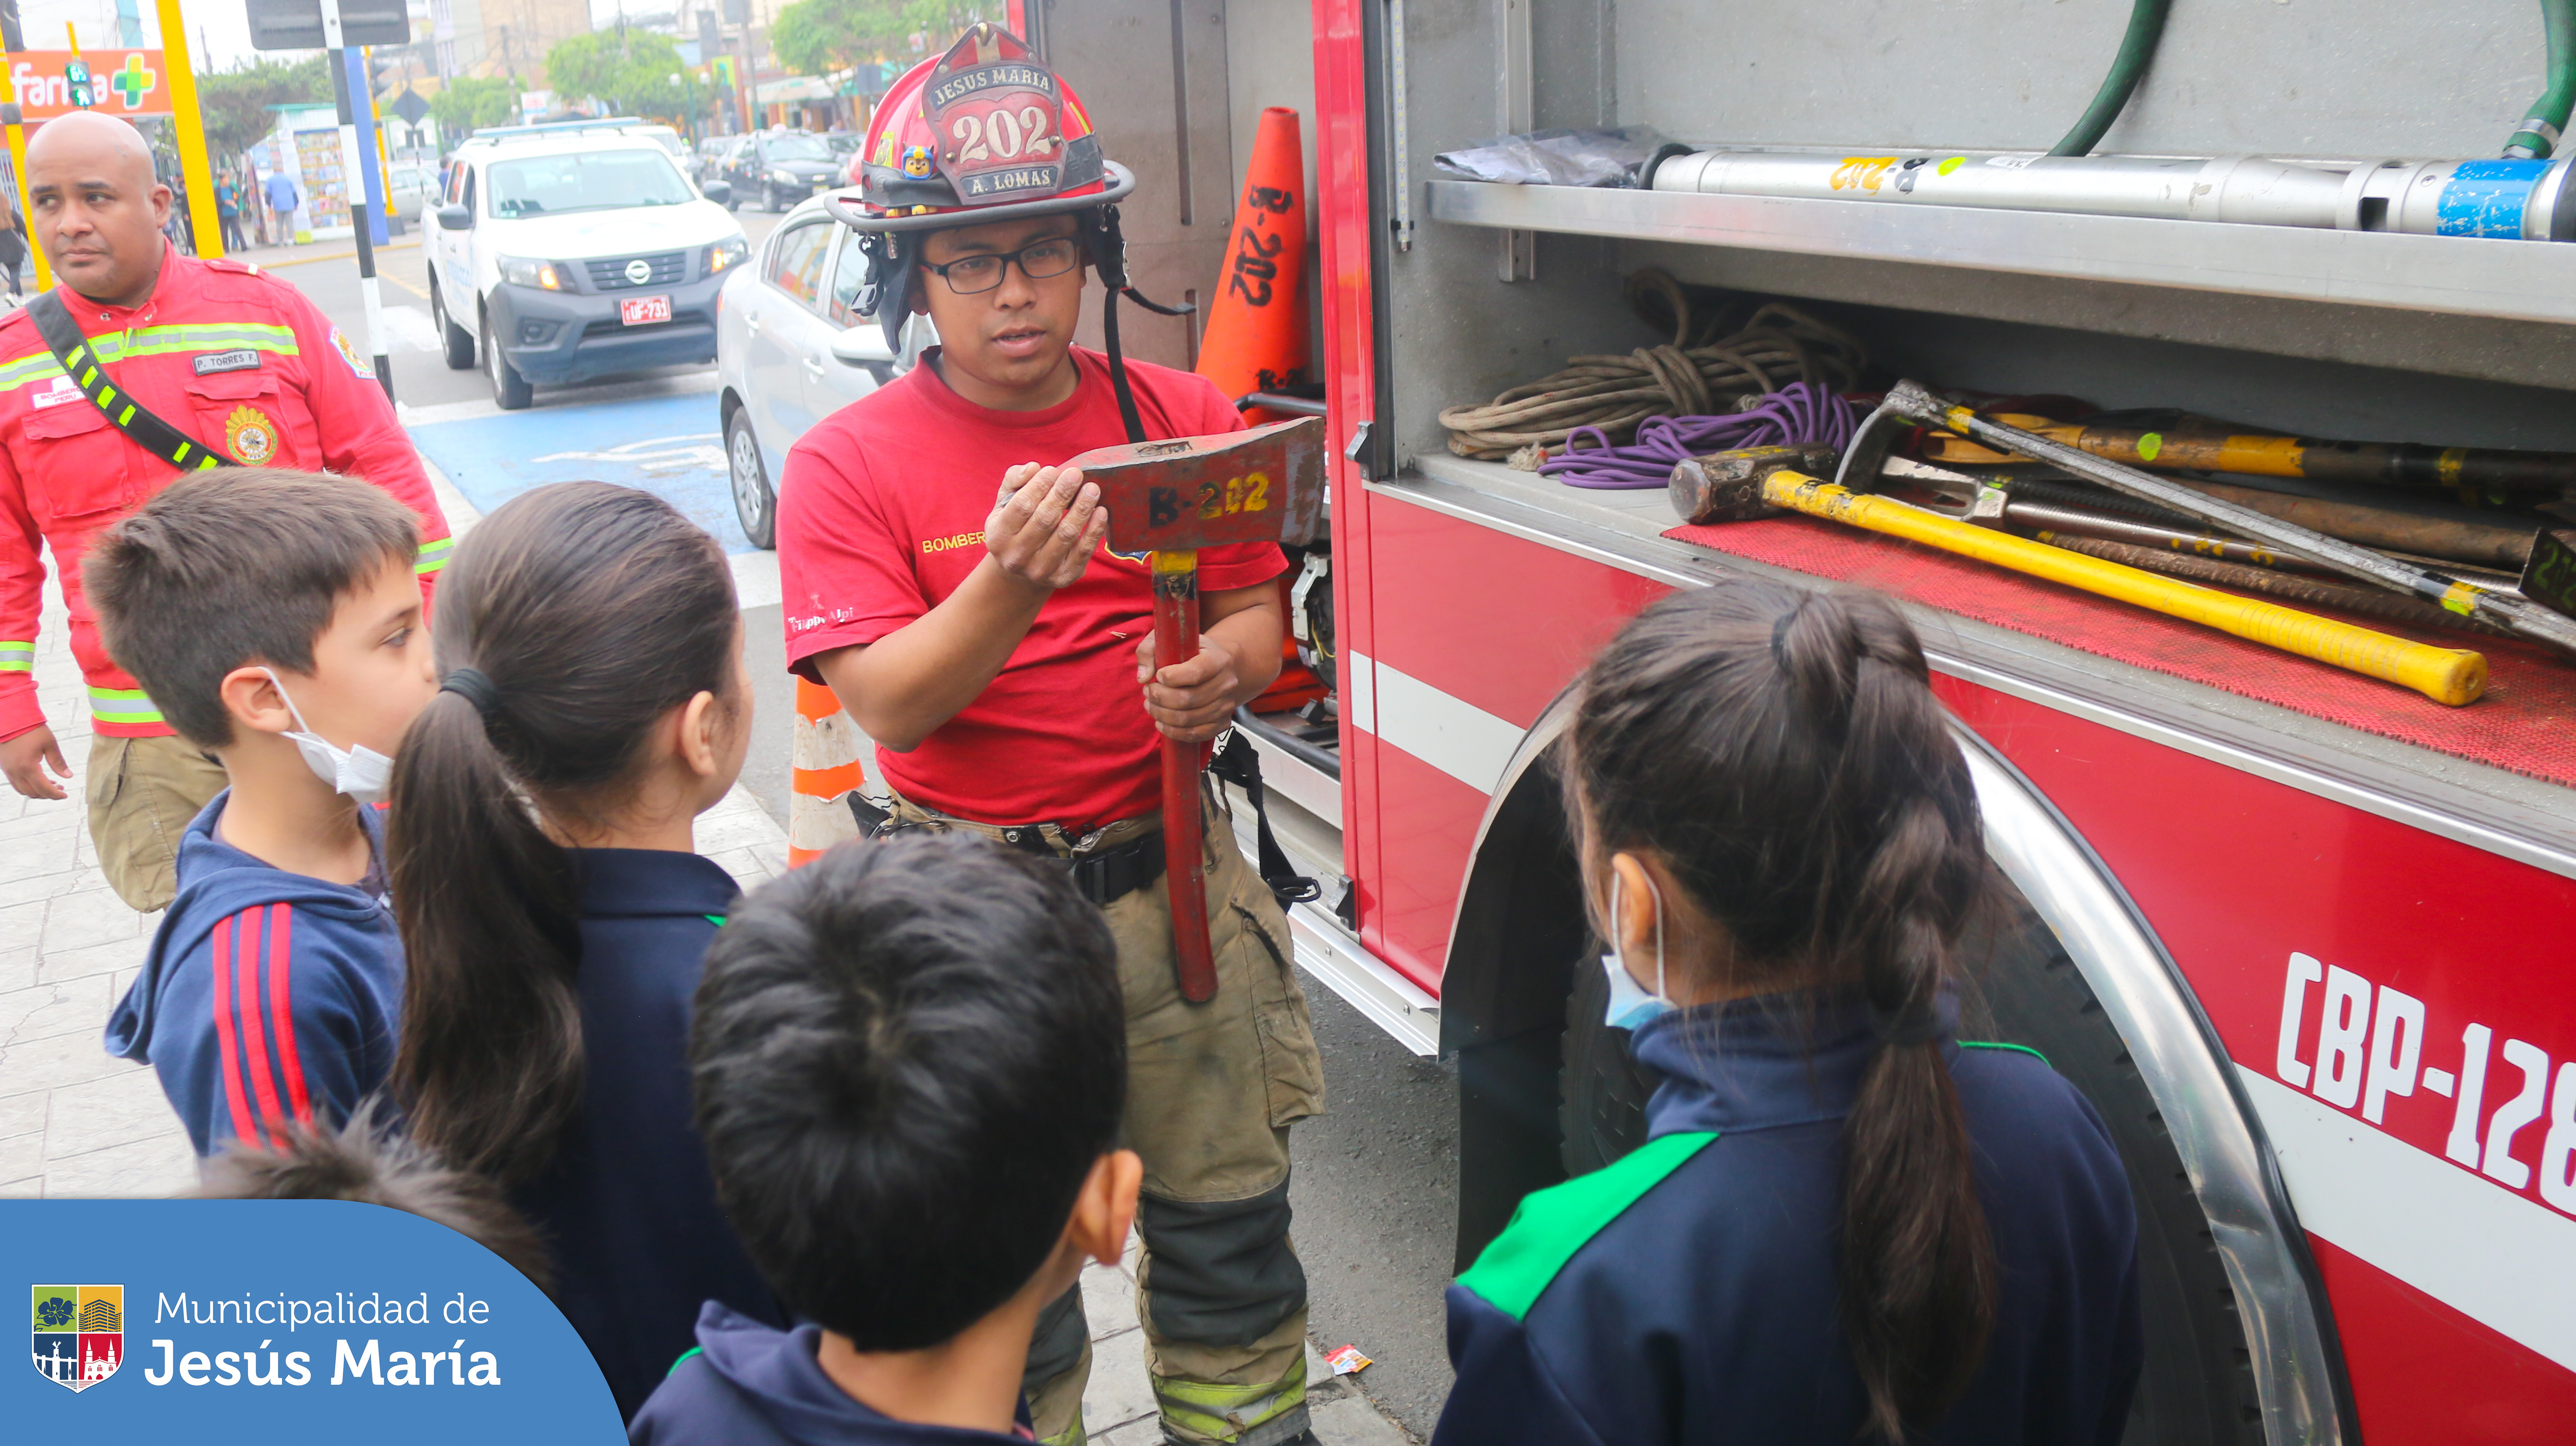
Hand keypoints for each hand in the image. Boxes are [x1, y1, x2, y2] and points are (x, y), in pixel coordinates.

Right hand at [1, 723, 69, 800]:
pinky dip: (28, 785)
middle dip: (47, 794)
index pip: (43, 789)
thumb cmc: (31, 729)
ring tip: (51, 784)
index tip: (65, 795)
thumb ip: (58, 762)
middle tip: (60, 789)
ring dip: (37, 791)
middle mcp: (15, 772)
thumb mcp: (49, 744)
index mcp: (28, 767)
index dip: (55, 795)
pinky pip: (16, 782)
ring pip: (22, 790)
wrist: (10, 718)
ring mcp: (8, 770)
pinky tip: (39, 778)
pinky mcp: (4, 766)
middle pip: (32, 793)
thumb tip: (68, 776)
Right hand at [985, 463, 1107, 592]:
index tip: (1053, 470)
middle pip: (1045, 519)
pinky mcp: (1064, 577)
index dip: (1038, 486)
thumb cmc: (1016, 525)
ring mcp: (1041, 571)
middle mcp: (1017, 557)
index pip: (1021, 506)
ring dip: (1082, 508)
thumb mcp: (1005, 503)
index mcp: (998, 537)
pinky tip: (1101, 511)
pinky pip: (1083, 551)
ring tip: (1092, 488)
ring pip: (1066, 534)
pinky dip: (1094, 530)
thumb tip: (1033, 468)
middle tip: (1077, 474)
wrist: (1024, 568)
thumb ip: (1014, 481)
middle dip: (1062, 493)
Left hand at [1136, 631, 1242, 743]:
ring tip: (1151, 704)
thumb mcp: (1168, 640)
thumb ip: (1149, 650)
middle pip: (1187, 699)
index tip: (1158, 675)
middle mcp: (1227, 683)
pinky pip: (1196, 735)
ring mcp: (1227, 705)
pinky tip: (1161, 722)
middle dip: (1159, 698)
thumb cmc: (1188, 653)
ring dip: (1161, 714)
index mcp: (1219, 659)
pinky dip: (1173, 732)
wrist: (1214, 667)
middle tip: (1147, 691)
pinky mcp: (1222, 723)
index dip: (1170, 678)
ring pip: (1188, 719)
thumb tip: (1143, 677)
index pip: (1195, 673)